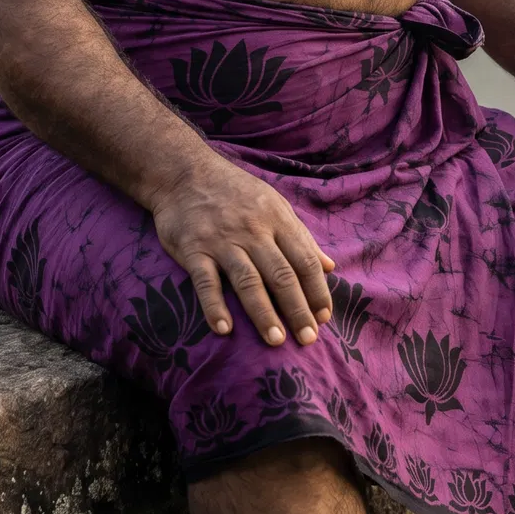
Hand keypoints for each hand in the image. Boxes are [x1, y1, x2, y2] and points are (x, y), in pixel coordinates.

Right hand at [147, 146, 334, 344]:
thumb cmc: (235, 192)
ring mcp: (222, 241)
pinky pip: (205, 282)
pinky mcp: (193, 249)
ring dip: (263, 313)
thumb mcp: (275, 205)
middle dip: (297, 309)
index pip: (305, 261)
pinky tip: (224, 330)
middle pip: (282, 275)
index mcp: (277, 221)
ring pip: (248, 281)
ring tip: (276, 340)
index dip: (317, 291)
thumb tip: (330, 267)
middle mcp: (253, 232)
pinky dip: (215, 306)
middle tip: (308, 339)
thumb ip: (302, 237)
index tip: (325, 317)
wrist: (183, 172)